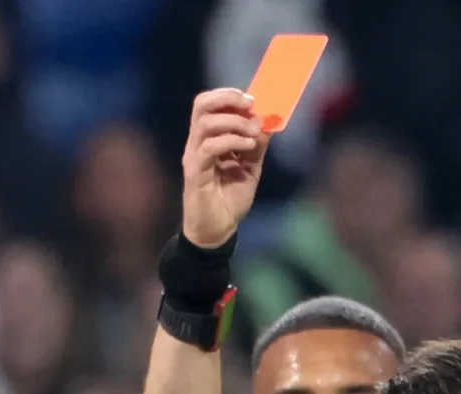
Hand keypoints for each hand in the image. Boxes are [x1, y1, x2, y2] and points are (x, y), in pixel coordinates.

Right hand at [180, 89, 267, 248]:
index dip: (228, 95)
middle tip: (250, 106)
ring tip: (252, 133)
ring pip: (205, 123)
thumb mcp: (250, 167)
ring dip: (234, 122)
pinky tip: (247, 147)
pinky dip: (231, 140)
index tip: (252, 101)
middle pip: (201, 105)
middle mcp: (197, 143)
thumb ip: (256, 145)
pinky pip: (209, 147)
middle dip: (228, 99)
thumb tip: (266, 122)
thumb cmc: (229, 199)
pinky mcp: (195, 173)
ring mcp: (194, 157)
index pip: (209, 104)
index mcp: (207, 138)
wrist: (218, 230)